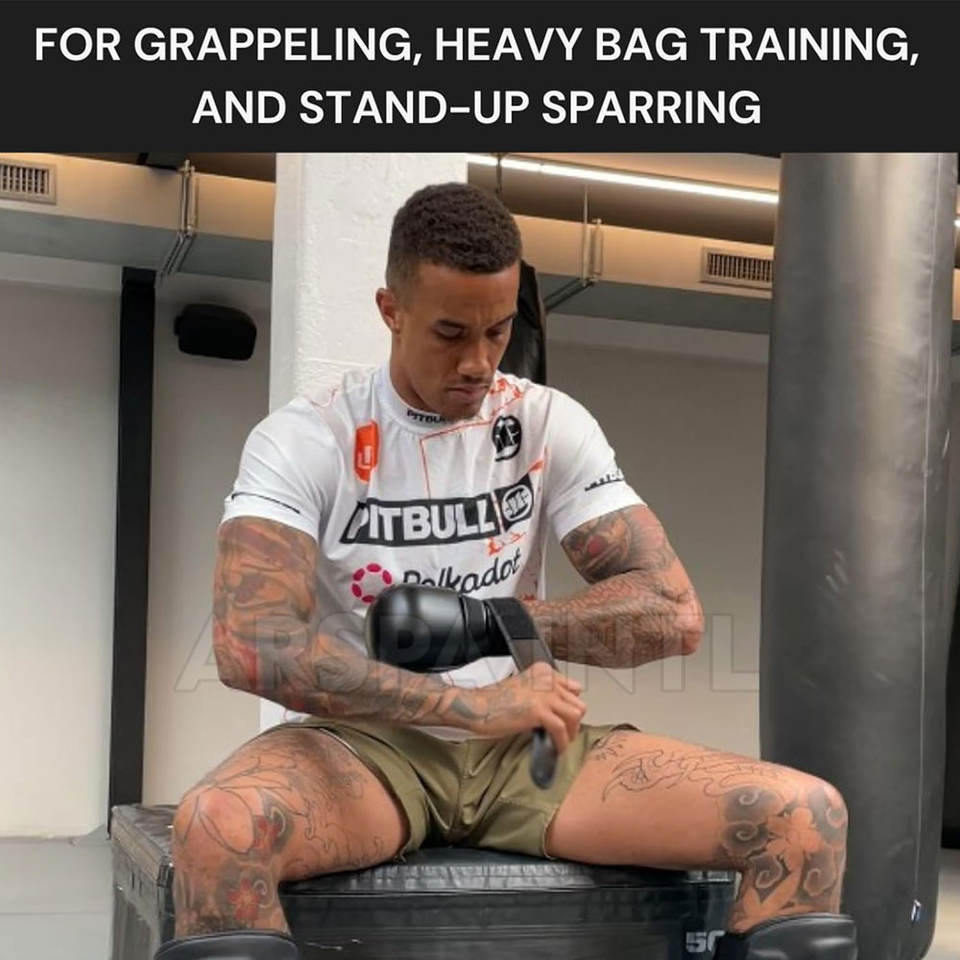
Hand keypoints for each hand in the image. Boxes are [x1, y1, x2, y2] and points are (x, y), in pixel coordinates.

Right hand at [463, 662, 586, 751]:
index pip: (573, 688)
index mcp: (544, 672)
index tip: (566, 719)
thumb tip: (561, 709)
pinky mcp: (539, 711)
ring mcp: (544, 695)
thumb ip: (543, 693)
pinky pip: (561, 730)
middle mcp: (547, 680)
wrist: (478, 706)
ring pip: (575, 715)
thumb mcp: (525, 688)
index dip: (570, 707)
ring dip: (571, 732)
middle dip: (573, 721)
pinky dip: (561, 742)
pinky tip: (556, 749)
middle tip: (565, 733)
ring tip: (561, 741)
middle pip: (577, 702)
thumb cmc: (496, 700)